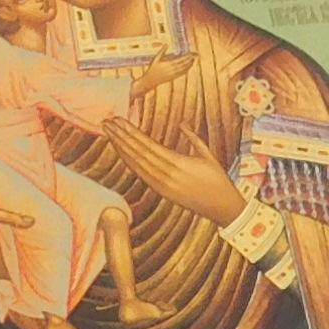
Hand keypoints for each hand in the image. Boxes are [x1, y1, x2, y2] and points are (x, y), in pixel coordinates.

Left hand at [90, 125, 246, 230]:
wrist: (222, 208)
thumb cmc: (218, 180)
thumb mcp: (208, 155)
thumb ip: (193, 138)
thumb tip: (182, 123)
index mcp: (177, 163)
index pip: (147, 145)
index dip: (130, 132)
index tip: (119, 120)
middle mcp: (166, 175)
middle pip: (137, 153)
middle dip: (120, 136)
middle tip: (106, 122)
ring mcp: (162, 186)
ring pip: (135, 164)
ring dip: (120, 148)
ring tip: (109, 134)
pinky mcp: (162, 193)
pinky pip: (141, 175)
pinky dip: (129, 162)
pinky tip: (121, 152)